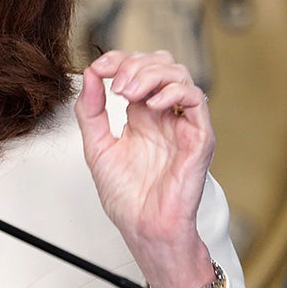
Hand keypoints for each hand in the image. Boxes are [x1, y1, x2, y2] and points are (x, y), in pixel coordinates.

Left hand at [74, 50, 217, 287]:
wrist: (143, 227)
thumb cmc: (126, 197)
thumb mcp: (96, 145)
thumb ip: (90, 110)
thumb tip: (87, 75)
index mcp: (141, 115)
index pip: (138, 69)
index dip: (119, 60)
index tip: (98, 69)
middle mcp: (164, 115)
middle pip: (161, 64)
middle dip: (135, 64)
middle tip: (115, 84)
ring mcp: (182, 123)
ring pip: (179, 75)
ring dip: (150, 75)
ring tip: (128, 93)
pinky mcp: (199, 136)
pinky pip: (197, 99)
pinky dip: (174, 92)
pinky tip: (152, 105)